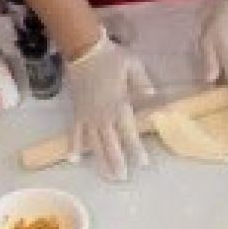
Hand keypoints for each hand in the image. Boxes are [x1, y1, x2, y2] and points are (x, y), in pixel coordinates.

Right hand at [66, 30, 155, 181]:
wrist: (83, 50)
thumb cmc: (111, 57)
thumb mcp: (133, 65)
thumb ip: (143, 83)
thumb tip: (153, 98)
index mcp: (119, 105)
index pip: (129, 132)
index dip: (136, 149)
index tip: (143, 164)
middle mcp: (103, 115)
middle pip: (111, 143)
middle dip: (117, 162)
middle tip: (122, 179)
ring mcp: (88, 115)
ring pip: (94, 143)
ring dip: (100, 160)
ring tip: (106, 176)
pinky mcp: (77, 112)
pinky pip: (75, 133)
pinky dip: (74, 146)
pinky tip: (74, 160)